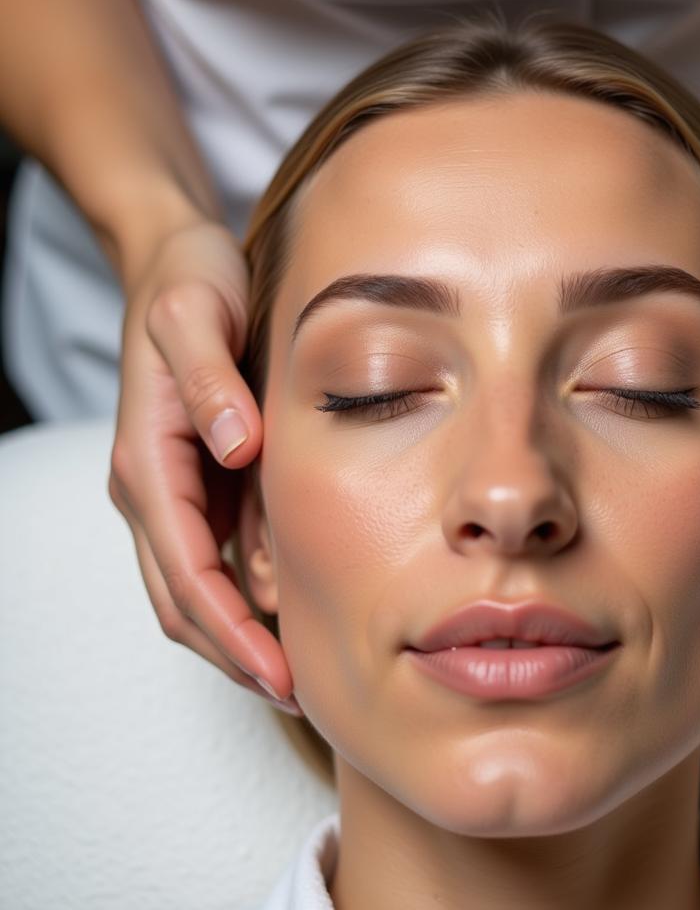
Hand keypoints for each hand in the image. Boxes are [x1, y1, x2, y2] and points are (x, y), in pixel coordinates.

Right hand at [107, 222, 298, 712]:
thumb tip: (237, 449)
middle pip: (183, 597)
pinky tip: (288, 611)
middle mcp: (151, 485)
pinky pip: (213, 555)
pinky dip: (243, 596)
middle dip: (234, 652)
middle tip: (297, 694)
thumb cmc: (190, 283)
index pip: (185, 568)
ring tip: (295, 672)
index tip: (278, 670)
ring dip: (236, 636)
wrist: (176, 260)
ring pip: (193, 587)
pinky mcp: (196, 479)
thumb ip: (212, 382)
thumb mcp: (197, 315)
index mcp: (147, 459)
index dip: (230, 627)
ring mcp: (171, 487)